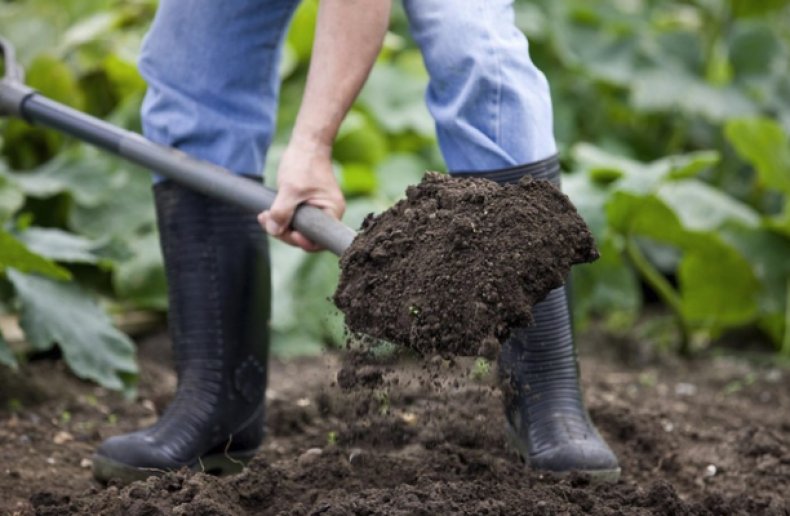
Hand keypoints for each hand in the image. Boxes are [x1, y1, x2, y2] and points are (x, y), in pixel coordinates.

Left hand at [258, 134, 344, 251]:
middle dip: (284, 231)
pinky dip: (282, 217)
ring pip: (298, 227)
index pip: (318, 240)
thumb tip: (273, 230)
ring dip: (280, 224)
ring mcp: (319, 210)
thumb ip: (282, 211)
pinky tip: (268, 213)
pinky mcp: (309, 205)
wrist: (307, 144)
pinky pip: (296, 218)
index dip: (301, 241)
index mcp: (332, 212)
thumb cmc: (304, 163)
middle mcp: (328, 213)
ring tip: (264, 216)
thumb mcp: (290, 189)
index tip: (286, 232)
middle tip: (267, 221)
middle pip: (306, 236)